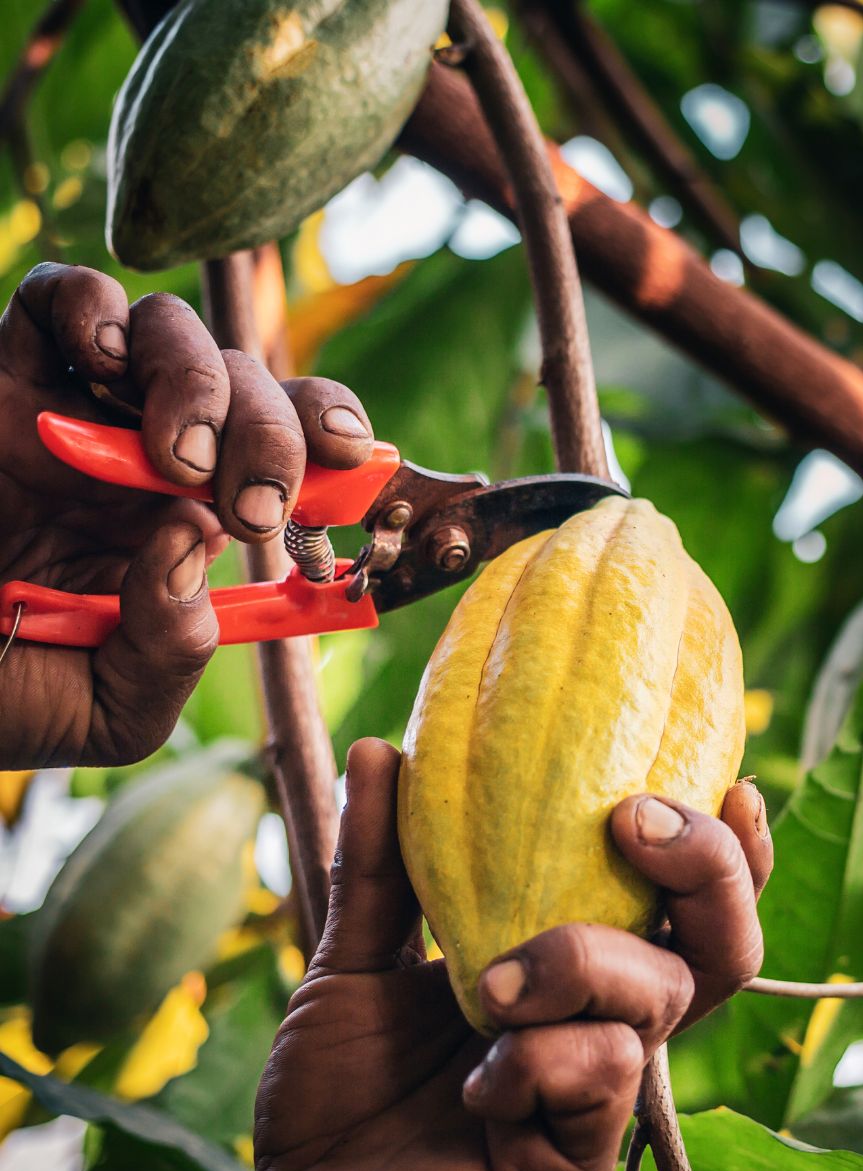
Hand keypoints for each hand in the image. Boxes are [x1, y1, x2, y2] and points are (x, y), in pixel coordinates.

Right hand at [0, 262, 374, 768]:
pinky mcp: (1, 378)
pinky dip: (94, 308)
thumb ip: (170, 650)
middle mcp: (148, 460)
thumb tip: (195, 540)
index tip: (357, 464)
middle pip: (250, 388)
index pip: (293, 456)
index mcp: (193, 525)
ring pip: (174, 333)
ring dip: (199, 382)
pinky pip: (58, 298)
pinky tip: (101, 362)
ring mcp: (79, 412)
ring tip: (174, 459)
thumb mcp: (111, 709)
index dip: (335, 442)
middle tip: (253, 507)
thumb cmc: (1, 695)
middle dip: (274, 436)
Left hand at [238, 740, 770, 1170]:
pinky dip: (537, 1059)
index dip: (730, 849)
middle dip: (706, 869)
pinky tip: (475, 1083)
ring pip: (660, 996)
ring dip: (580, 961)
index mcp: (581, 971)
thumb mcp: (357, 957)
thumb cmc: (342, 1088)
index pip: (689, 905)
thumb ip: (379, 862)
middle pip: (725, 945)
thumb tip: (381, 749)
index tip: (724, 779)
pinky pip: (603, 1077)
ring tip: (490, 983)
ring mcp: (601, 1094)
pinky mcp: (578, 1160)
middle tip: (631, 824)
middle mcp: (608, 1025)